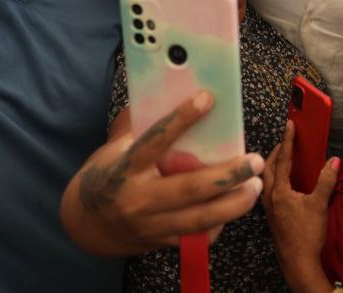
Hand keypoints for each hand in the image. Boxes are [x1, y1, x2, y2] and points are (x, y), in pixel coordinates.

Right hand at [64, 92, 264, 254]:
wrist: (87, 222)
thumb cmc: (110, 173)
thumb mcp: (119, 148)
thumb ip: (145, 131)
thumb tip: (182, 99)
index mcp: (125, 168)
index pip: (156, 140)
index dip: (182, 118)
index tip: (209, 99)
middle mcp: (139, 199)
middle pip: (191, 189)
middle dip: (229, 175)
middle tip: (255, 161)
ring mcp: (151, 225)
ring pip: (201, 218)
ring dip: (235, 203)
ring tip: (255, 185)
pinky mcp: (161, 243)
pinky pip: (198, 237)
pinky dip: (219, 222)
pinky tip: (232, 206)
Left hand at [262, 121, 338, 282]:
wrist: (298, 263)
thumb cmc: (306, 236)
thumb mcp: (319, 205)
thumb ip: (326, 180)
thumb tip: (334, 160)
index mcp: (279, 192)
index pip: (282, 160)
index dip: (287, 140)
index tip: (290, 125)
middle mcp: (269, 198)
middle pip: (267, 168)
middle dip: (275, 152)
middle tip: (286, 142)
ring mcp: (268, 208)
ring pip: (266, 179)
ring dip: (273, 166)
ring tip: (284, 159)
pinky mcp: (272, 216)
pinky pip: (269, 190)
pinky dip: (274, 179)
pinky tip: (284, 184)